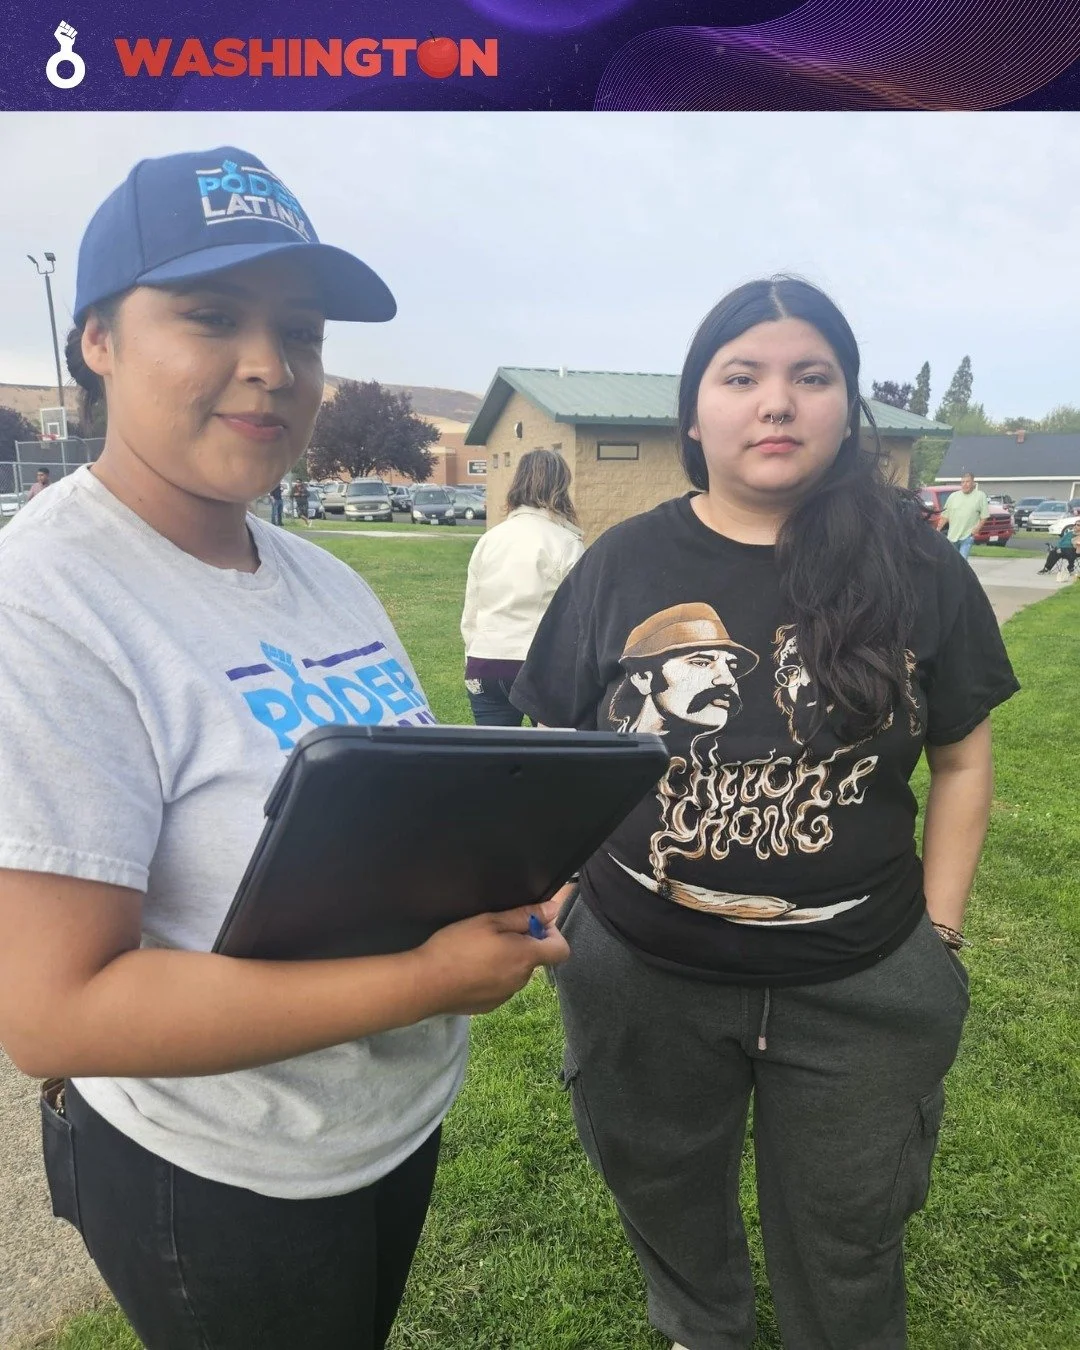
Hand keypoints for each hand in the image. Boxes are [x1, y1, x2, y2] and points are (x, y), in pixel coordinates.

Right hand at [417, 900, 569, 1015]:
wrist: (426, 984)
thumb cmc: (457, 947)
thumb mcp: (490, 921)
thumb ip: (524, 916)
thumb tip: (553, 910)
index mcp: (525, 957)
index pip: (561, 950)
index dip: (552, 934)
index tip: (532, 924)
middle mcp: (521, 980)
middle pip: (535, 958)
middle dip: (523, 943)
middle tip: (495, 931)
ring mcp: (505, 996)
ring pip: (516, 972)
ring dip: (506, 959)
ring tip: (478, 949)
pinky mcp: (489, 1006)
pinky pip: (500, 986)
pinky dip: (492, 975)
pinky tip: (470, 968)